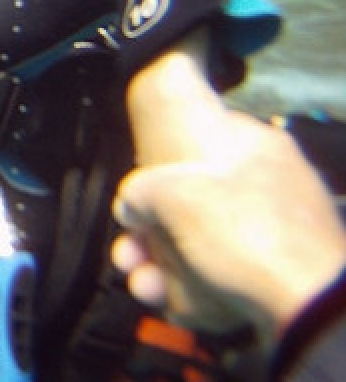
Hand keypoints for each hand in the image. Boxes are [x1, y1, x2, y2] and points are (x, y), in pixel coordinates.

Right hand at [112, 111, 345, 344]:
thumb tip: (131, 204)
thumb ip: (140, 190)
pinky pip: (222, 273)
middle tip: (130, 242)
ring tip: (141, 279)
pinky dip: (189, 285)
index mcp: (256, 147)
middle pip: (194, 195)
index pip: (204, 129)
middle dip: (150, 224)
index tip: (141, 175)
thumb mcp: (173, 194)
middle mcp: (269, 184)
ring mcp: (275, 232)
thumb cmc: (251, 235)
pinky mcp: (275, 274)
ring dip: (160, 261)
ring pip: (202, 239)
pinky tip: (165, 297)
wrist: (306, 307)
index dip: (164, 151)